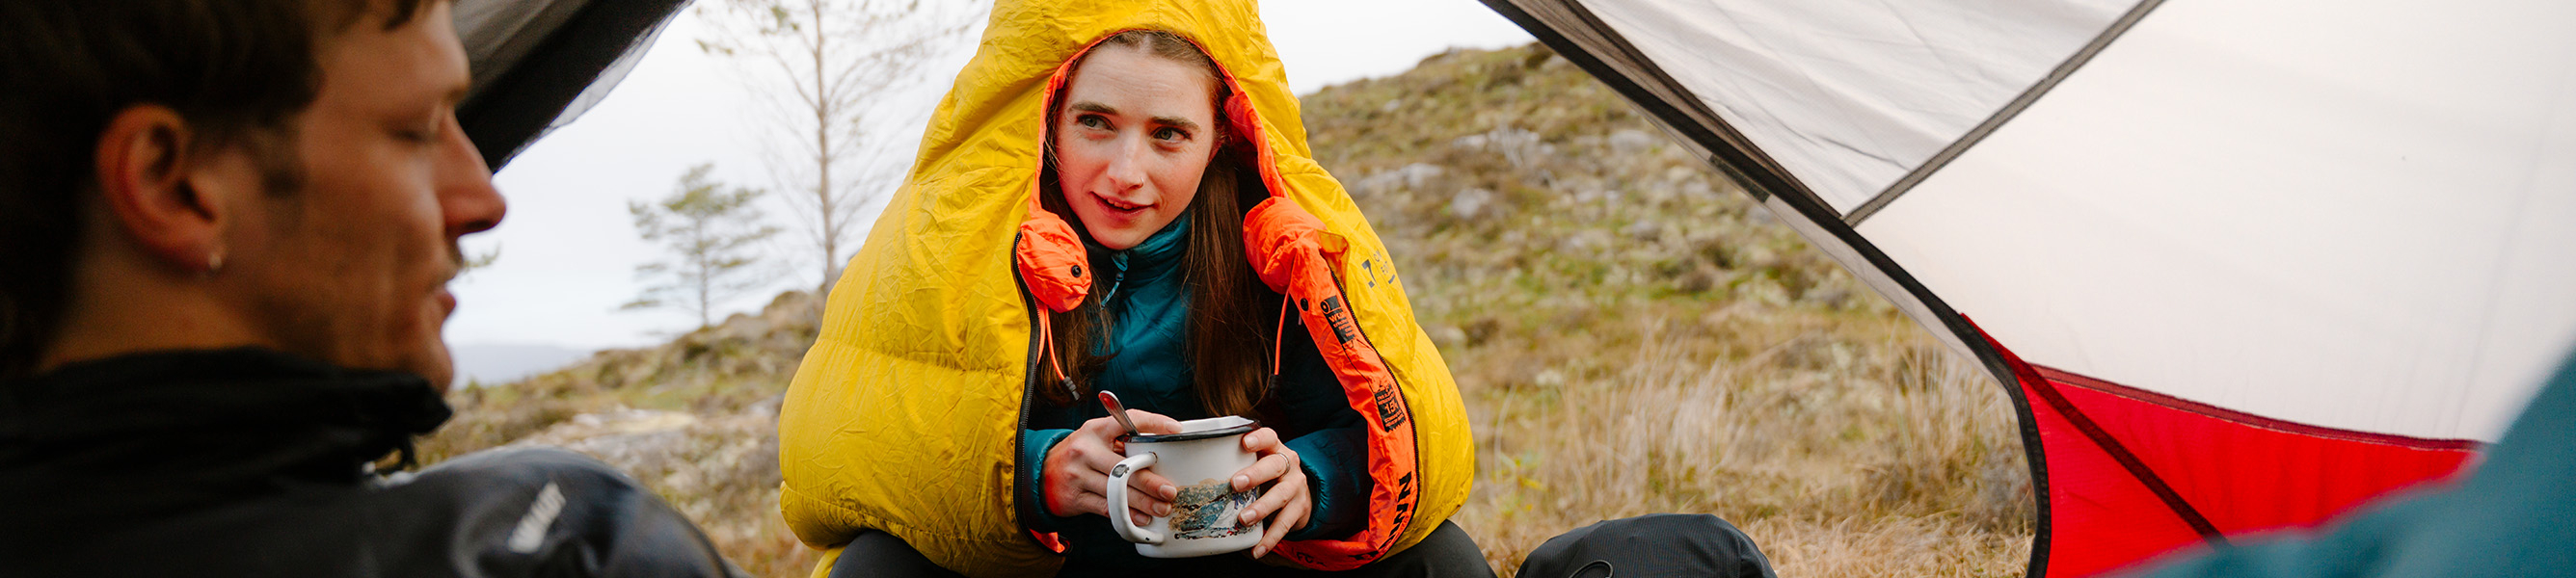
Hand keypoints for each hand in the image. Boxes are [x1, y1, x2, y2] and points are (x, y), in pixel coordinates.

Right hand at [1042, 409, 1183, 526]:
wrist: (1041, 472)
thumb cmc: (1080, 453)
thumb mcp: (1096, 438)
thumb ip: (1122, 440)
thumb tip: (1165, 452)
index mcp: (1096, 429)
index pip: (1127, 420)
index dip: (1153, 423)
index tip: (1175, 430)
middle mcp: (1086, 450)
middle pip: (1123, 467)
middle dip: (1150, 481)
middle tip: (1170, 491)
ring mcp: (1079, 474)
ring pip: (1116, 491)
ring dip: (1143, 502)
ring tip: (1162, 508)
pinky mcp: (1075, 497)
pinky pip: (1106, 508)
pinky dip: (1127, 515)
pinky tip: (1142, 518)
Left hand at [1229, 427, 1311, 558]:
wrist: (1300, 494)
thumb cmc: (1267, 476)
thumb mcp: (1257, 462)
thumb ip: (1234, 461)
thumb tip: (1187, 470)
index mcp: (1274, 449)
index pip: (1270, 436)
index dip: (1258, 438)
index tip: (1244, 443)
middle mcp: (1288, 465)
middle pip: (1275, 465)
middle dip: (1255, 474)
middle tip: (1235, 484)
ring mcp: (1295, 487)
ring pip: (1280, 495)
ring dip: (1261, 507)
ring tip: (1243, 519)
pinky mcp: (1299, 509)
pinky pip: (1285, 524)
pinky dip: (1270, 538)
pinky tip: (1257, 549)